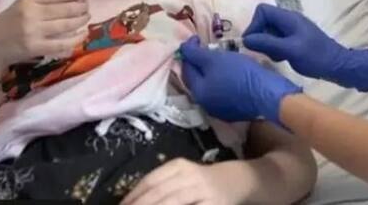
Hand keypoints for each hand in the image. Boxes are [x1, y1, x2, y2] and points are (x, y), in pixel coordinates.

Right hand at [0, 0, 89, 69]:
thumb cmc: (5, 24)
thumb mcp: (19, 5)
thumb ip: (40, 1)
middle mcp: (31, 13)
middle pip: (65, 9)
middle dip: (81, 7)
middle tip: (88, 7)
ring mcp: (33, 31)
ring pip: (66, 25)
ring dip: (81, 21)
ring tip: (87, 18)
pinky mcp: (35, 47)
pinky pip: (62, 43)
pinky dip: (76, 39)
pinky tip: (83, 35)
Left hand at [121, 159, 241, 204]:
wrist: (237, 180)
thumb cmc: (201, 181)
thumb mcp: (181, 176)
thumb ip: (160, 186)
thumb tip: (131, 201)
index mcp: (178, 166)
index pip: (150, 181)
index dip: (133, 196)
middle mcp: (189, 175)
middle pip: (158, 193)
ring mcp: (202, 191)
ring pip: (173, 202)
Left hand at [180, 37, 300, 125]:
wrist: (269, 94)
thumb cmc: (240, 74)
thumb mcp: (216, 59)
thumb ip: (195, 54)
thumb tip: (183, 48)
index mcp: (198, 92)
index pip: (186, 68)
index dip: (189, 50)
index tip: (197, 37)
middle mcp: (206, 104)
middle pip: (198, 78)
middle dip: (200, 61)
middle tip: (208, 47)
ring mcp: (221, 109)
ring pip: (211, 85)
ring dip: (212, 71)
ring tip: (221, 57)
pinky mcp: (235, 110)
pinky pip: (224, 91)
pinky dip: (223, 79)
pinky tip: (232, 71)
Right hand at [243, 4, 367, 91]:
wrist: (338, 66)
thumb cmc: (315, 56)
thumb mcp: (290, 50)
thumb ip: (268, 43)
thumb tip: (246, 39)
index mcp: (288, 18)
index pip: (262, 10)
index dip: (254, 25)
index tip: (252, 42)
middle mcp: (289, 20)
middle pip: (264, 21)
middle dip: (260, 36)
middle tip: (265, 52)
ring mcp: (293, 29)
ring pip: (270, 31)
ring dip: (268, 44)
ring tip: (276, 56)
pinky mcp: (295, 39)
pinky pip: (278, 39)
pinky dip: (275, 48)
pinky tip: (282, 58)